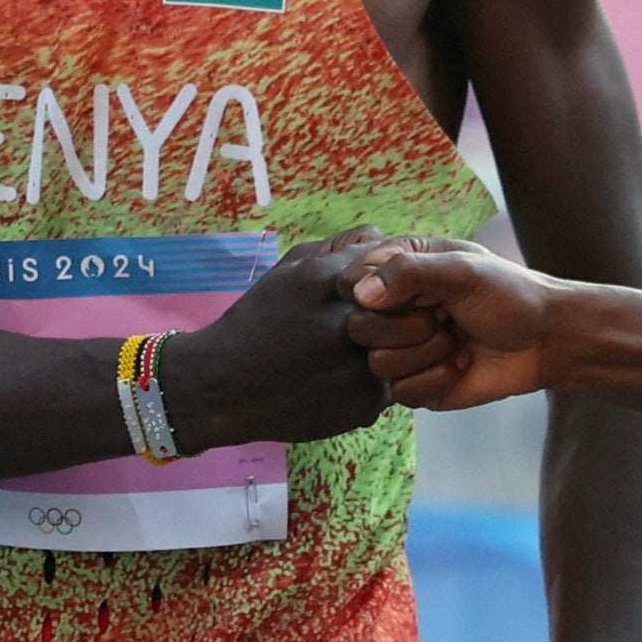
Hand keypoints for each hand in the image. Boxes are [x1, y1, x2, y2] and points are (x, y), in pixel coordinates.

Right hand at [162, 226, 449, 450]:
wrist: (223, 388)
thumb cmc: (258, 321)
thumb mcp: (289, 270)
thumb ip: (339, 249)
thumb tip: (383, 236)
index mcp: (326, 282)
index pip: (398, 267)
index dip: (405, 278)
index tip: (401, 286)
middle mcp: (346, 324)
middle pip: (418, 312)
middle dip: (419, 314)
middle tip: (413, 318)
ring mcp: (358, 369)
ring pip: (417, 352)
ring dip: (411, 349)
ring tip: (391, 347)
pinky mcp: (363, 406)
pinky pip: (396, 386)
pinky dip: (384, 380)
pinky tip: (357, 378)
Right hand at [347, 237, 552, 409]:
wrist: (545, 340)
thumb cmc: (509, 294)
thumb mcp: (462, 269)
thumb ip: (409, 272)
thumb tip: (359, 295)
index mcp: (398, 269)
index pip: (350, 282)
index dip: (374, 293)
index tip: (416, 292)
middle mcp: (393, 309)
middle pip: (359, 328)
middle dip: (409, 327)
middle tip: (444, 317)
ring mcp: (403, 348)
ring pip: (379, 363)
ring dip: (429, 354)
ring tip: (458, 340)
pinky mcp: (415, 384)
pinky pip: (402, 393)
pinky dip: (438, 379)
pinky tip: (461, 364)